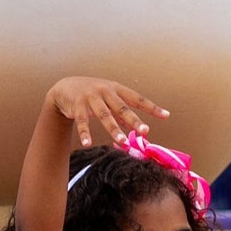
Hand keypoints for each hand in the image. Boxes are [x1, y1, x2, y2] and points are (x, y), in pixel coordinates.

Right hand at [48, 77, 169, 148]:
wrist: (65, 87)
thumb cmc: (91, 94)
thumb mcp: (108, 100)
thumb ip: (120, 112)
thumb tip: (135, 126)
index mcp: (116, 89)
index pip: (137, 99)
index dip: (151, 107)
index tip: (166, 115)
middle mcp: (105, 91)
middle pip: (122, 107)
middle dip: (134, 120)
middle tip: (145, 131)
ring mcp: (91, 97)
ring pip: (104, 115)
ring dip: (113, 129)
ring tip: (122, 142)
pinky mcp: (77, 105)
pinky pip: (82, 121)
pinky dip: (84, 133)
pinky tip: (87, 143)